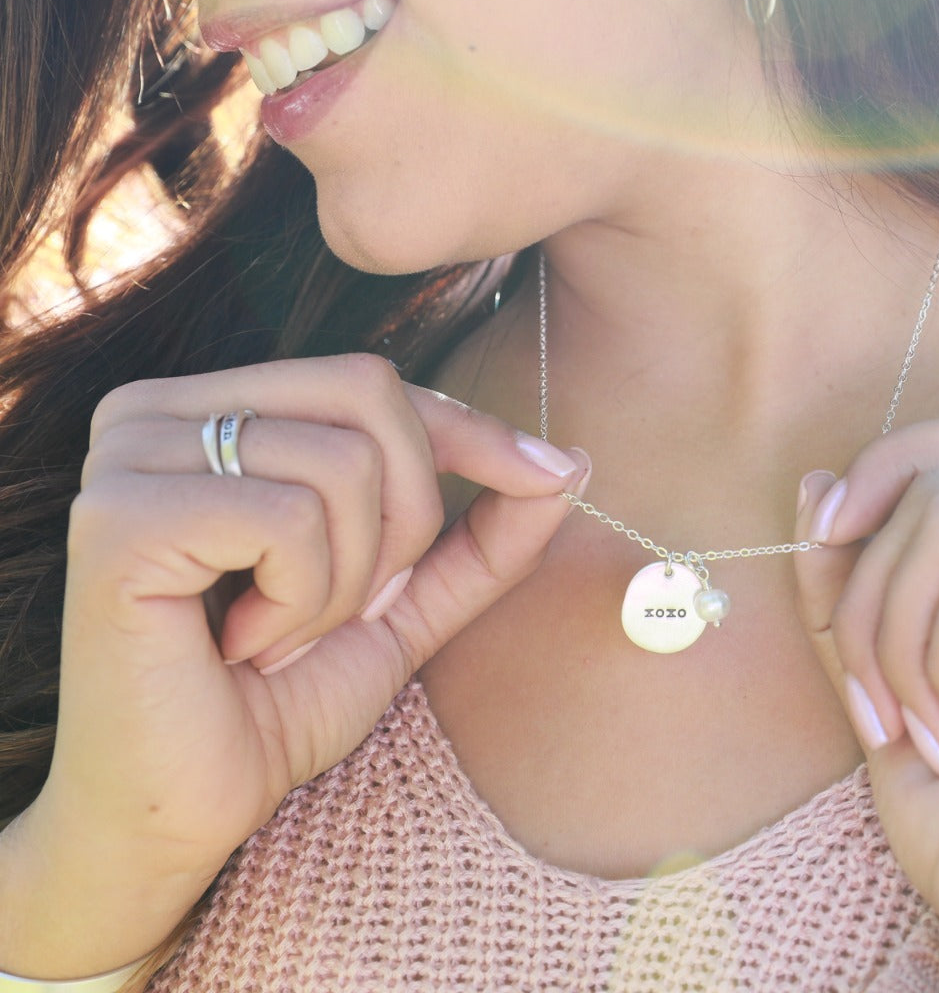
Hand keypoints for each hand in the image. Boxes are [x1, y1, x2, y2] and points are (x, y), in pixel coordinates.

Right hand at [16, 353, 586, 973]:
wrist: (182, 810)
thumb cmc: (278, 700)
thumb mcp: (404, 602)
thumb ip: (482, 533)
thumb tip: (570, 462)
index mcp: (210, 409)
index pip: (371, 380)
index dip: (469, 427)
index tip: (552, 471)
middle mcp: (156, 410)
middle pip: (368, 395)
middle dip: (405, 519)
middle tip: (348, 607)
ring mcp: (128, 456)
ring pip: (342, 463)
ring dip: (347, 579)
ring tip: (281, 635)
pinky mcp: (117, 517)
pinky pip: (289, 520)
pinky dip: (301, 599)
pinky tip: (244, 645)